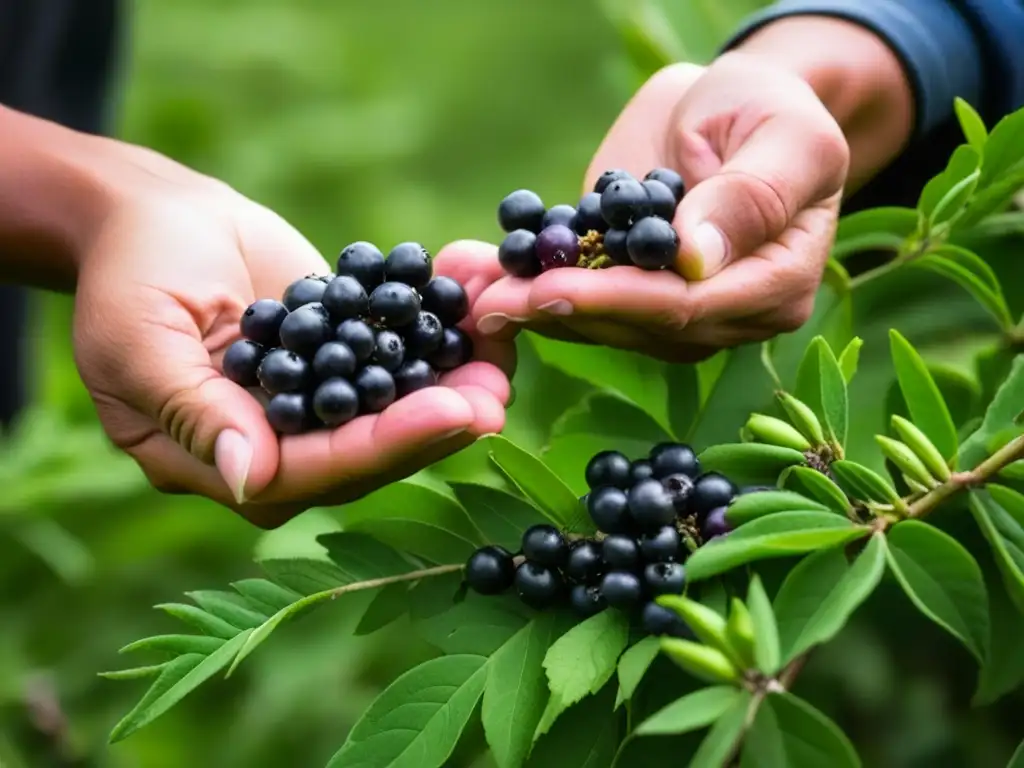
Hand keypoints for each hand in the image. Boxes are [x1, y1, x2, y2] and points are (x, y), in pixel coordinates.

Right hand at [73, 145, 512, 527]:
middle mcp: (282, 444)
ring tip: (507, 354)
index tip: (451, 412)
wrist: (153, 217)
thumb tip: (252, 478)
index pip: (315, 470)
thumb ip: (195, 412)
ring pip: (398, 406)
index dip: (386, 444)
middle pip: (372, 449)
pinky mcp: (346, 359)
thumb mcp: (139, 343)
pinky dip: (442, 332)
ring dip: (457, 380)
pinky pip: (399, 356)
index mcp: (223, 460)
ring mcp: (319, 404)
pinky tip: (482, 307)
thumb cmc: (129, 275)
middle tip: (499, 394)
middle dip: (439, 421)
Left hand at [471, 56, 849, 361]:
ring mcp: (680, 313)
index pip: (692, 305)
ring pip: (606, 325)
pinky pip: (587, 306)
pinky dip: (536, 296)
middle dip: (564, 312)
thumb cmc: (766, 109)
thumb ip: (751, 196)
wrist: (725, 106)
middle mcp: (730, 312)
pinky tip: (490, 285)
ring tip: (475, 295)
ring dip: (538, 312)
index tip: (553, 289)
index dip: (619, 300)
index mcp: (778, 280)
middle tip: (493, 301)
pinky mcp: (635, 297)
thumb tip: (696, 260)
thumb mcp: (781, 133)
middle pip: (640, 325)